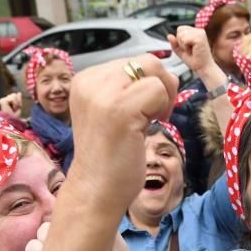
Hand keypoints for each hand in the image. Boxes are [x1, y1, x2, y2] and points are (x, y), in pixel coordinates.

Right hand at [0, 92, 22, 118]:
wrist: (11, 121)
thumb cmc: (14, 117)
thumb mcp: (18, 107)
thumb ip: (18, 99)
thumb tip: (19, 92)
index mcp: (8, 102)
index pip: (15, 95)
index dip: (19, 101)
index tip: (18, 108)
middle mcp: (4, 100)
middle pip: (14, 94)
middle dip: (17, 102)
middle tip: (15, 109)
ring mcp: (3, 100)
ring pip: (13, 95)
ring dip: (16, 103)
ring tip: (14, 109)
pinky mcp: (2, 100)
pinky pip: (13, 98)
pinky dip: (15, 103)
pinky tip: (12, 108)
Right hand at [68, 54, 177, 211]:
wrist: (95, 190)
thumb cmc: (108, 157)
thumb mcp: (110, 111)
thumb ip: (124, 88)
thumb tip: (157, 66)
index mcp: (85, 80)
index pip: (131, 61)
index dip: (147, 83)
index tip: (141, 111)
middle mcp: (90, 82)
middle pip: (146, 61)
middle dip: (161, 85)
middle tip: (155, 115)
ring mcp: (103, 94)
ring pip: (154, 70)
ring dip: (164, 95)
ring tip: (152, 121)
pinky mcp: (120, 108)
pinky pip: (158, 89)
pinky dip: (163, 107)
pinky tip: (151, 126)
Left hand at [168, 25, 216, 75]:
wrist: (203, 69)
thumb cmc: (195, 61)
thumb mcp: (181, 52)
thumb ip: (174, 43)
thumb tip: (169, 35)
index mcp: (196, 32)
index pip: (180, 29)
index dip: (180, 40)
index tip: (188, 48)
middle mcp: (199, 31)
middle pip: (179, 30)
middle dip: (181, 42)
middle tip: (190, 50)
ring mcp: (200, 33)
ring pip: (181, 35)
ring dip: (183, 45)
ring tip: (192, 51)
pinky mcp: (200, 38)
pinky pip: (184, 39)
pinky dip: (186, 47)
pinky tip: (193, 51)